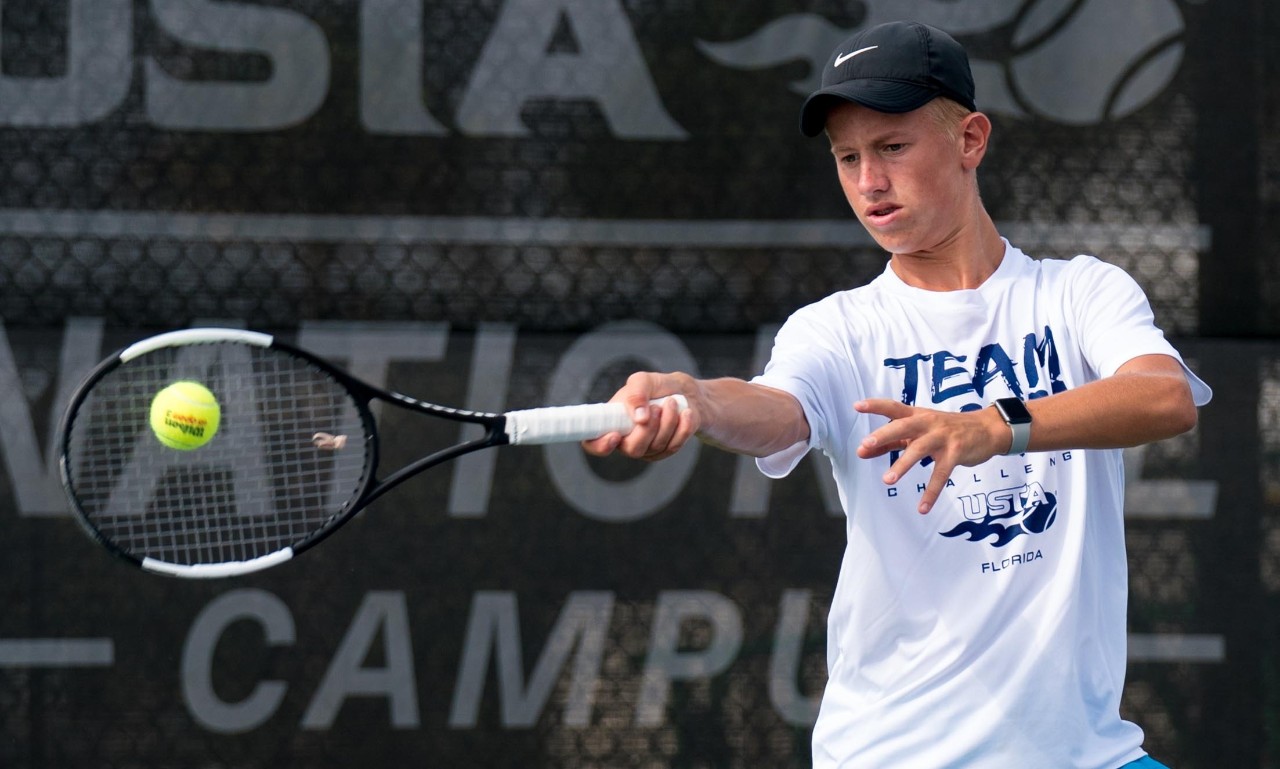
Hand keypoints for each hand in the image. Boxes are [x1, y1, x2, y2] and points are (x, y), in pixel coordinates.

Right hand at [581, 372, 698, 460]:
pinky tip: (685, 413)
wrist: (683, 393)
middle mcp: (624, 440)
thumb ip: (636, 394)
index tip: (616, 435)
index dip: (600, 446)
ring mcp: (645, 449)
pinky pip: (674, 446)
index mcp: (610, 422)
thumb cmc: (657, 387)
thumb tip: (639, 417)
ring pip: (656, 447)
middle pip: (632, 449)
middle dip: (648, 428)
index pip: (593, 443)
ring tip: (672, 402)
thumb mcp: (643, 381)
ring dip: (668, 422)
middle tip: (657, 406)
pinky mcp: (664, 451)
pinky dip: (683, 428)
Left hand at [854, 399, 1007, 514]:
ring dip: (902, 465)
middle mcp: (928, 423)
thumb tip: (862, 451)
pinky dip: (931, 492)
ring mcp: (942, 437)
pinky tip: (922, 507)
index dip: (876, 406)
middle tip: (866, 444)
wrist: (987, 429)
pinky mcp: (956, 453)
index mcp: (917, 416)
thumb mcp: (919, 431)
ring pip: (919, 450)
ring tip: (887, 480)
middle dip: (884, 435)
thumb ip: (890, 441)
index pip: (893, 407)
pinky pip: (941, 474)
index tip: (857, 406)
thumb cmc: (946, 430)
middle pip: (903, 426)